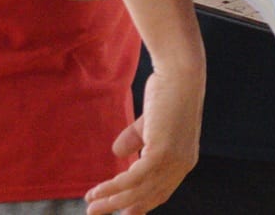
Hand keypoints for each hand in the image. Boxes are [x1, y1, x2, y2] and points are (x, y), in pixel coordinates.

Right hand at [83, 59, 202, 214]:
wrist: (179, 73)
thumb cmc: (167, 91)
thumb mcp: (150, 122)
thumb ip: (137, 139)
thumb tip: (117, 153)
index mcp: (184, 160)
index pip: (161, 192)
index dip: (141, 204)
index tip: (123, 212)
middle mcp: (181, 165)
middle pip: (148, 196)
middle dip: (121, 207)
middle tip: (97, 212)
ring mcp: (173, 160)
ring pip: (138, 191)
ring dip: (112, 200)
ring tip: (91, 206)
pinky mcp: (162, 153)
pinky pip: (133, 178)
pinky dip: (114, 187)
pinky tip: (98, 190)